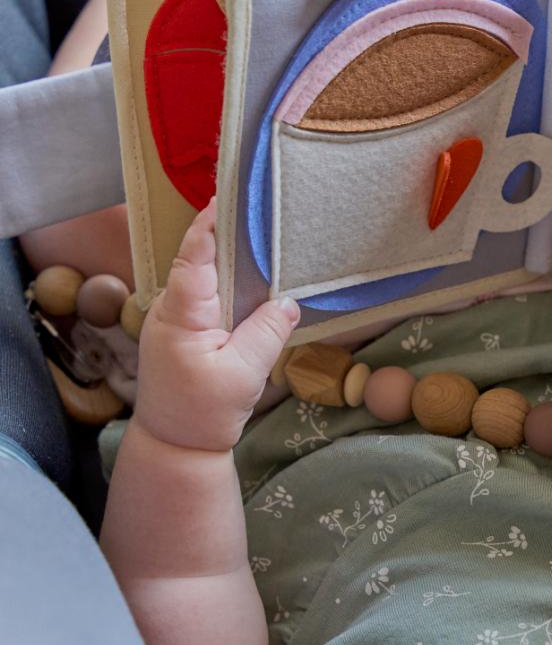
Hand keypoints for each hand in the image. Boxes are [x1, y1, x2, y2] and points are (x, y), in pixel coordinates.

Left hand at [133, 201, 299, 451]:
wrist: (175, 446)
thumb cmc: (204, 412)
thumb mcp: (244, 373)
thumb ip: (267, 332)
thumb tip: (288, 301)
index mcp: (182, 314)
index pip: (193, 259)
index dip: (208, 226)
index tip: (226, 198)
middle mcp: (170, 309)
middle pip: (196, 261)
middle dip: (222, 232)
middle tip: (255, 207)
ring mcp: (173, 320)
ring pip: (200, 279)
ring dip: (225, 258)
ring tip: (259, 235)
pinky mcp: (182, 332)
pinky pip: (204, 296)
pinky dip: (225, 282)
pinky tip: (250, 279)